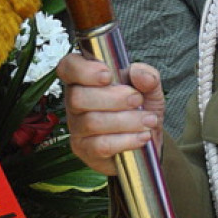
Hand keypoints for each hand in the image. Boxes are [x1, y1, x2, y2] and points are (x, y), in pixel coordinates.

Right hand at [57, 53, 165, 174]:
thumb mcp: (149, 88)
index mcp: (85, 79)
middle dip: (113, 98)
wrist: (146, 140)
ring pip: (92, 122)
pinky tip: (143, 136)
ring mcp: (77, 128)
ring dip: (126, 120)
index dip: (83, 70)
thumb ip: (147, 76)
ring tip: (148, 120)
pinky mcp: (85, 150)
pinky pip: (101, 145)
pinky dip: (126, 140)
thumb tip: (139, 75)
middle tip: (137, 100)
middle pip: (77, 97)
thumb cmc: (140, 109)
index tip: (108, 75)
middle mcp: (74, 102)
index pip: (68, 67)